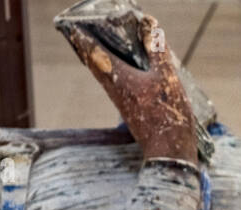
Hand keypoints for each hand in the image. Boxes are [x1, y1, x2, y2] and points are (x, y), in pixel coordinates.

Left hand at [58, 13, 197, 163]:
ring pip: (104, 75)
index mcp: (119, 78)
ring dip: (101, 60)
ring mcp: (121, 101)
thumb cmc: (167, 116)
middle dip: (88, 48)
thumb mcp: (167, 80)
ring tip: (101, 48)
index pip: (94, 52)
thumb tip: (151, 29)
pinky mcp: (129, 110)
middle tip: (83, 34)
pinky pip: (115, 85)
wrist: (168, 151)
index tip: (72, 27)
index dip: (83, 37)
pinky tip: (124, 71)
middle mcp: (114, 89)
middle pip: (94, 63)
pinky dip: (114, 73)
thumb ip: (158, 53)